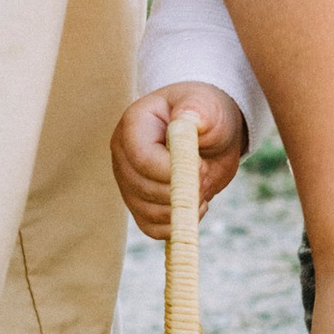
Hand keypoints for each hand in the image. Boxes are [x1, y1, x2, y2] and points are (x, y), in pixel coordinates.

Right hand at [112, 86, 248, 234]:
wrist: (210, 136)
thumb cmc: (206, 116)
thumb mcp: (208, 106)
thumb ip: (198, 110)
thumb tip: (188, 120)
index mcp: (134, 124)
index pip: (143, 159)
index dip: (174, 171)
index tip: (201, 166)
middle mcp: (123, 154)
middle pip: (144, 189)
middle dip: (182, 190)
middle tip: (205, 176)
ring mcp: (127, 181)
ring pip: (148, 211)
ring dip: (182, 208)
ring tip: (202, 188)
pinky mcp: (138, 204)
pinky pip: (151, 227)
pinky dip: (177, 224)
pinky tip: (194, 205)